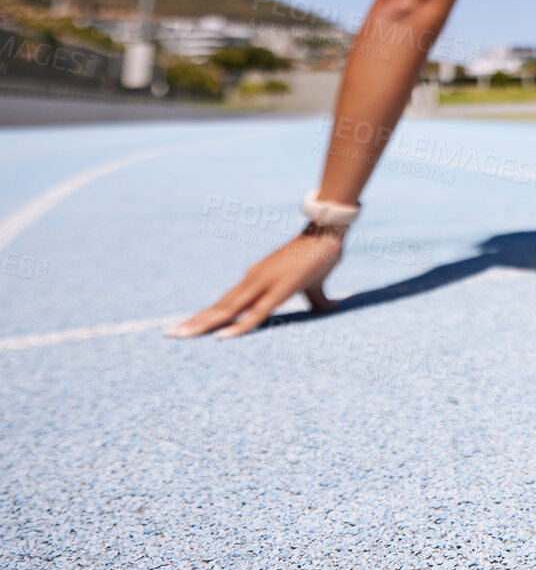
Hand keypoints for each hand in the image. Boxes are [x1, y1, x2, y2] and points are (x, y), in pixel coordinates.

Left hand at [167, 223, 345, 338]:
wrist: (328, 233)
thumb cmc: (321, 255)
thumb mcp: (314, 283)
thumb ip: (318, 298)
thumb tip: (332, 306)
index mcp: (257, 279)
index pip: (226, 302)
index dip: (207, 315)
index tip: (188, 327)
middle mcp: (253, 280)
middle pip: (219, 306)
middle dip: (194, 322)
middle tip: (170, 335)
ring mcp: (262, 283)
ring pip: (228, 310)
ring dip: (203, 324)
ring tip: (180, 336)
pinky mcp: (278, 290)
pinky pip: (255, 314)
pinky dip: (237, 326)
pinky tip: (220, 337)